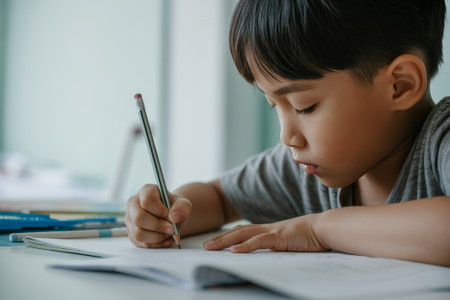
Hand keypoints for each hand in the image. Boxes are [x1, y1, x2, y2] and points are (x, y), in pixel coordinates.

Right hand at [125, 184, 191, 247]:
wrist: (171, 217)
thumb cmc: (175, 208)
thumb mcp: (183, 205)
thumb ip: (182, 208)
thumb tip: (174, 217)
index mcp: (146, 191)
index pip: (147, 200)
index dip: (160, 211)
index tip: (170, 215)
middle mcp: (134, 203)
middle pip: (139, 218)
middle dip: (158, 227)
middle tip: (171, 229)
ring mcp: (130, 219)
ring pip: (138, 233)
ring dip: (157, 237)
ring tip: (168, 234)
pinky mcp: (131, 233)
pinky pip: (141, 243)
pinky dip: (156, 244)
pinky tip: (164, 239)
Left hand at [203, 214, 327, 252]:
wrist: (325, 228)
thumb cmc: (310, 236)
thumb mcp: (290, 242)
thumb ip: (278, 246)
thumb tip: (269, 255)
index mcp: (269, 230)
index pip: (244, 232)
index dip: (229, 236)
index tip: (216, 243)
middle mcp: (267, 228)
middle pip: (238, 232)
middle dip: (220, 239)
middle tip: (205, 246)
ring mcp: (272, 231)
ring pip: (243, 234)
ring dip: (225, 241)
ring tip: (211, 248)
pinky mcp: (279, 237)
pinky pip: (259, 241)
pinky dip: (245, 246)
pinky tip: (234, 251)